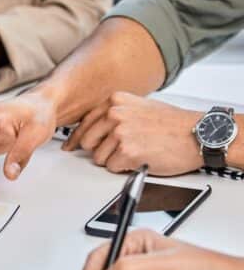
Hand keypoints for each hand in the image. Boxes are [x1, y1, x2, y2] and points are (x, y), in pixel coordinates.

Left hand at [63, 92, 202, 174]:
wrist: (198, 134)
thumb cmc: (172, 124)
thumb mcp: (138, 107)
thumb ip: (114, 114)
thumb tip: (92, 129)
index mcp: (114, 101)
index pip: (83, 123)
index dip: (77, 138)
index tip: (70, 146)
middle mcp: (114, 114)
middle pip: (87, 142)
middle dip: (100, 150)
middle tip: (119, 150)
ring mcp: (119, 133)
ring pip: (98, 158)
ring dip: (114, 160)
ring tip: (136, 152)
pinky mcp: (126, 151)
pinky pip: (112, 168)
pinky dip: (124, 168)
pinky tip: (140, 158)